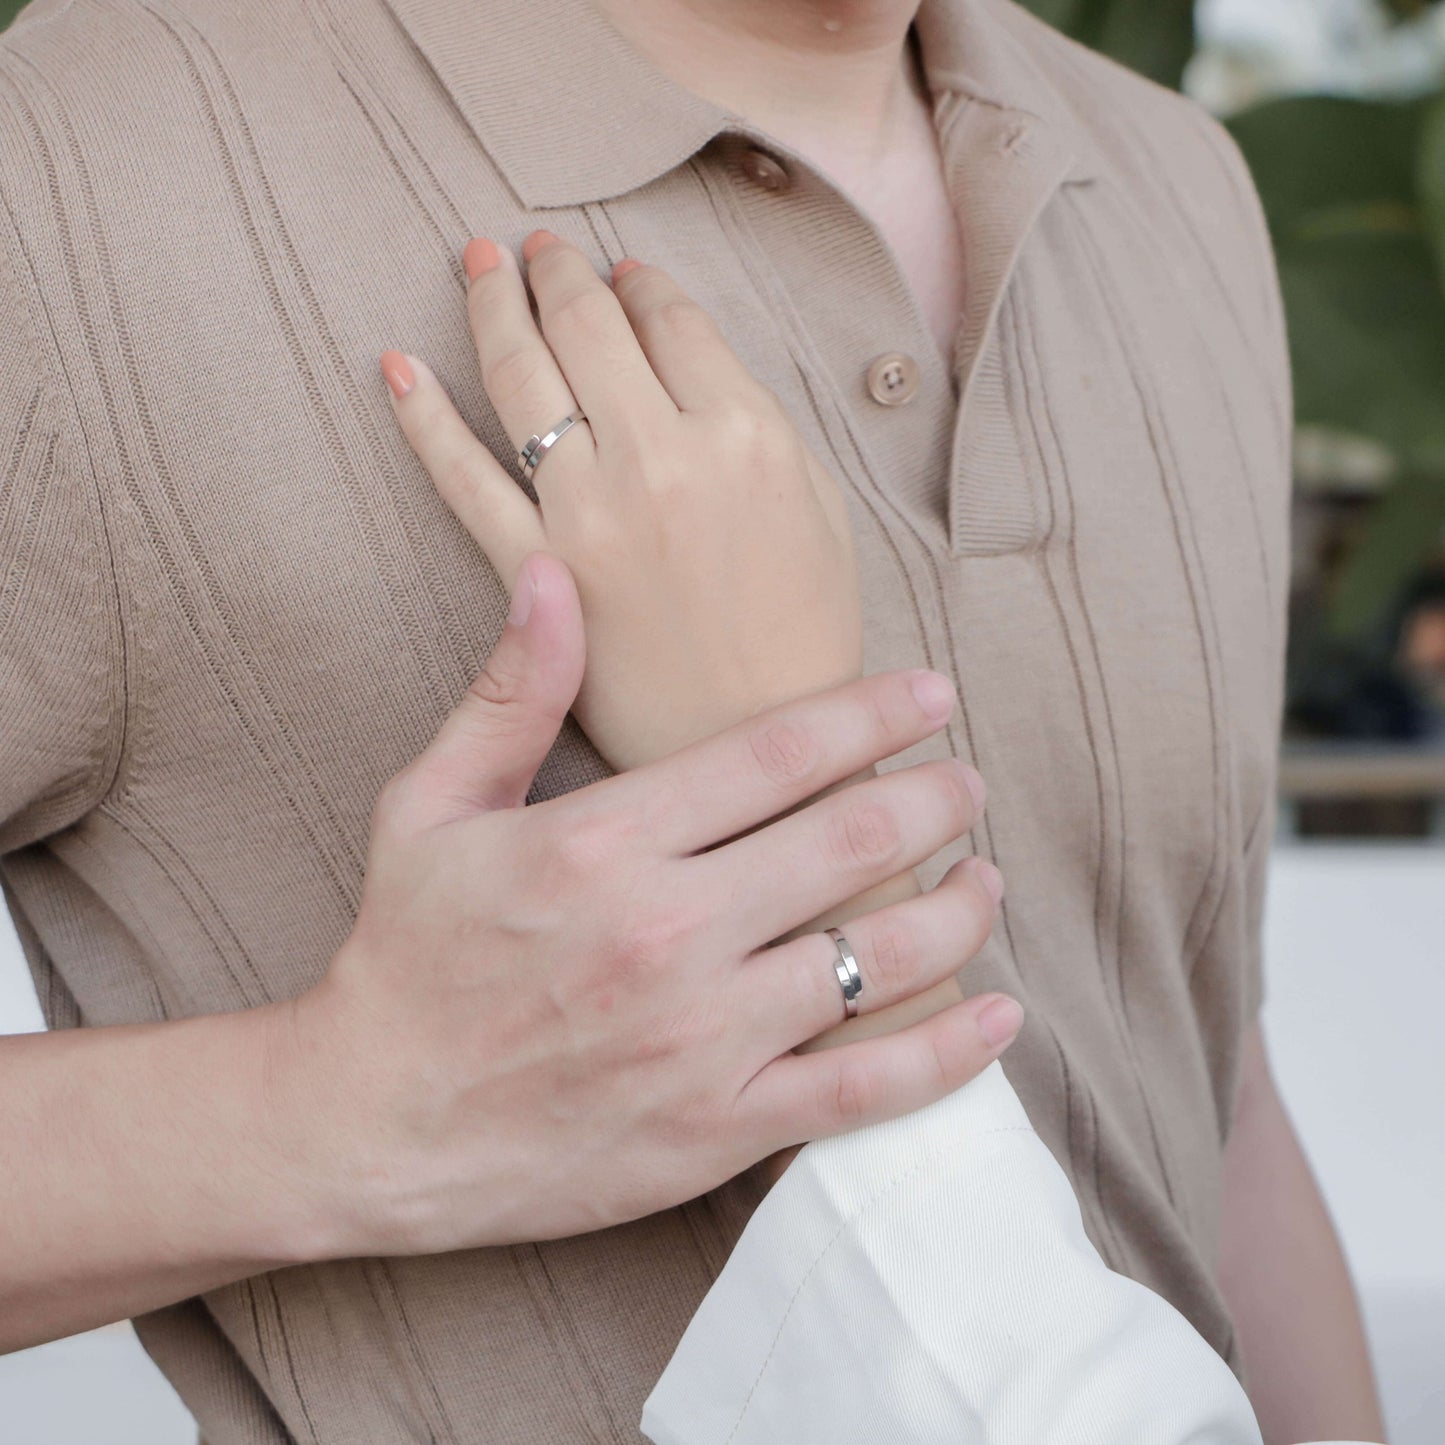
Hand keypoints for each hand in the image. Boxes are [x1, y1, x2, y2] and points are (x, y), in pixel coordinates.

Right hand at [283, 554, 1012, 1254]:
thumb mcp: (429, 805)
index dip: (874, 714)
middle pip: (850, 842)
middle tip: (968, 782)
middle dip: (934, 800)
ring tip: (987, 876)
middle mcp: (668, 933)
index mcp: (605, 843)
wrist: (373, 1123)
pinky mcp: (718, 1129)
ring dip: (957, 907)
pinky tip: (998, 1012)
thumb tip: (555, 574)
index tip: (933, 695)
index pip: (778, 753)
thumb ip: (508, 691)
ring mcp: (701, 1038)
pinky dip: (947, 1051)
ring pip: (878, 959)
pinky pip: (863, 1090)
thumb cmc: (407, 954)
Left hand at [380, 231, 861, 770]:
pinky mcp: (534, 572)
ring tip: (480, 263)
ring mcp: (588, 513)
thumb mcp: (821, 512)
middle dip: (562, 274)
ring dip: (494, 305)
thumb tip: (694, 366)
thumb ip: (761, 429)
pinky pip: (462, 478)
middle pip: (590, 329)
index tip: (624, 272)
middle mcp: (661, 458)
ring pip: (522, 378)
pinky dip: (422, 417)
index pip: (673, 323)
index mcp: (746, 436)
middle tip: (543, 248)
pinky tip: (397, 367)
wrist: (761, 751)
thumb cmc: (803, 635)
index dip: (641, 284)